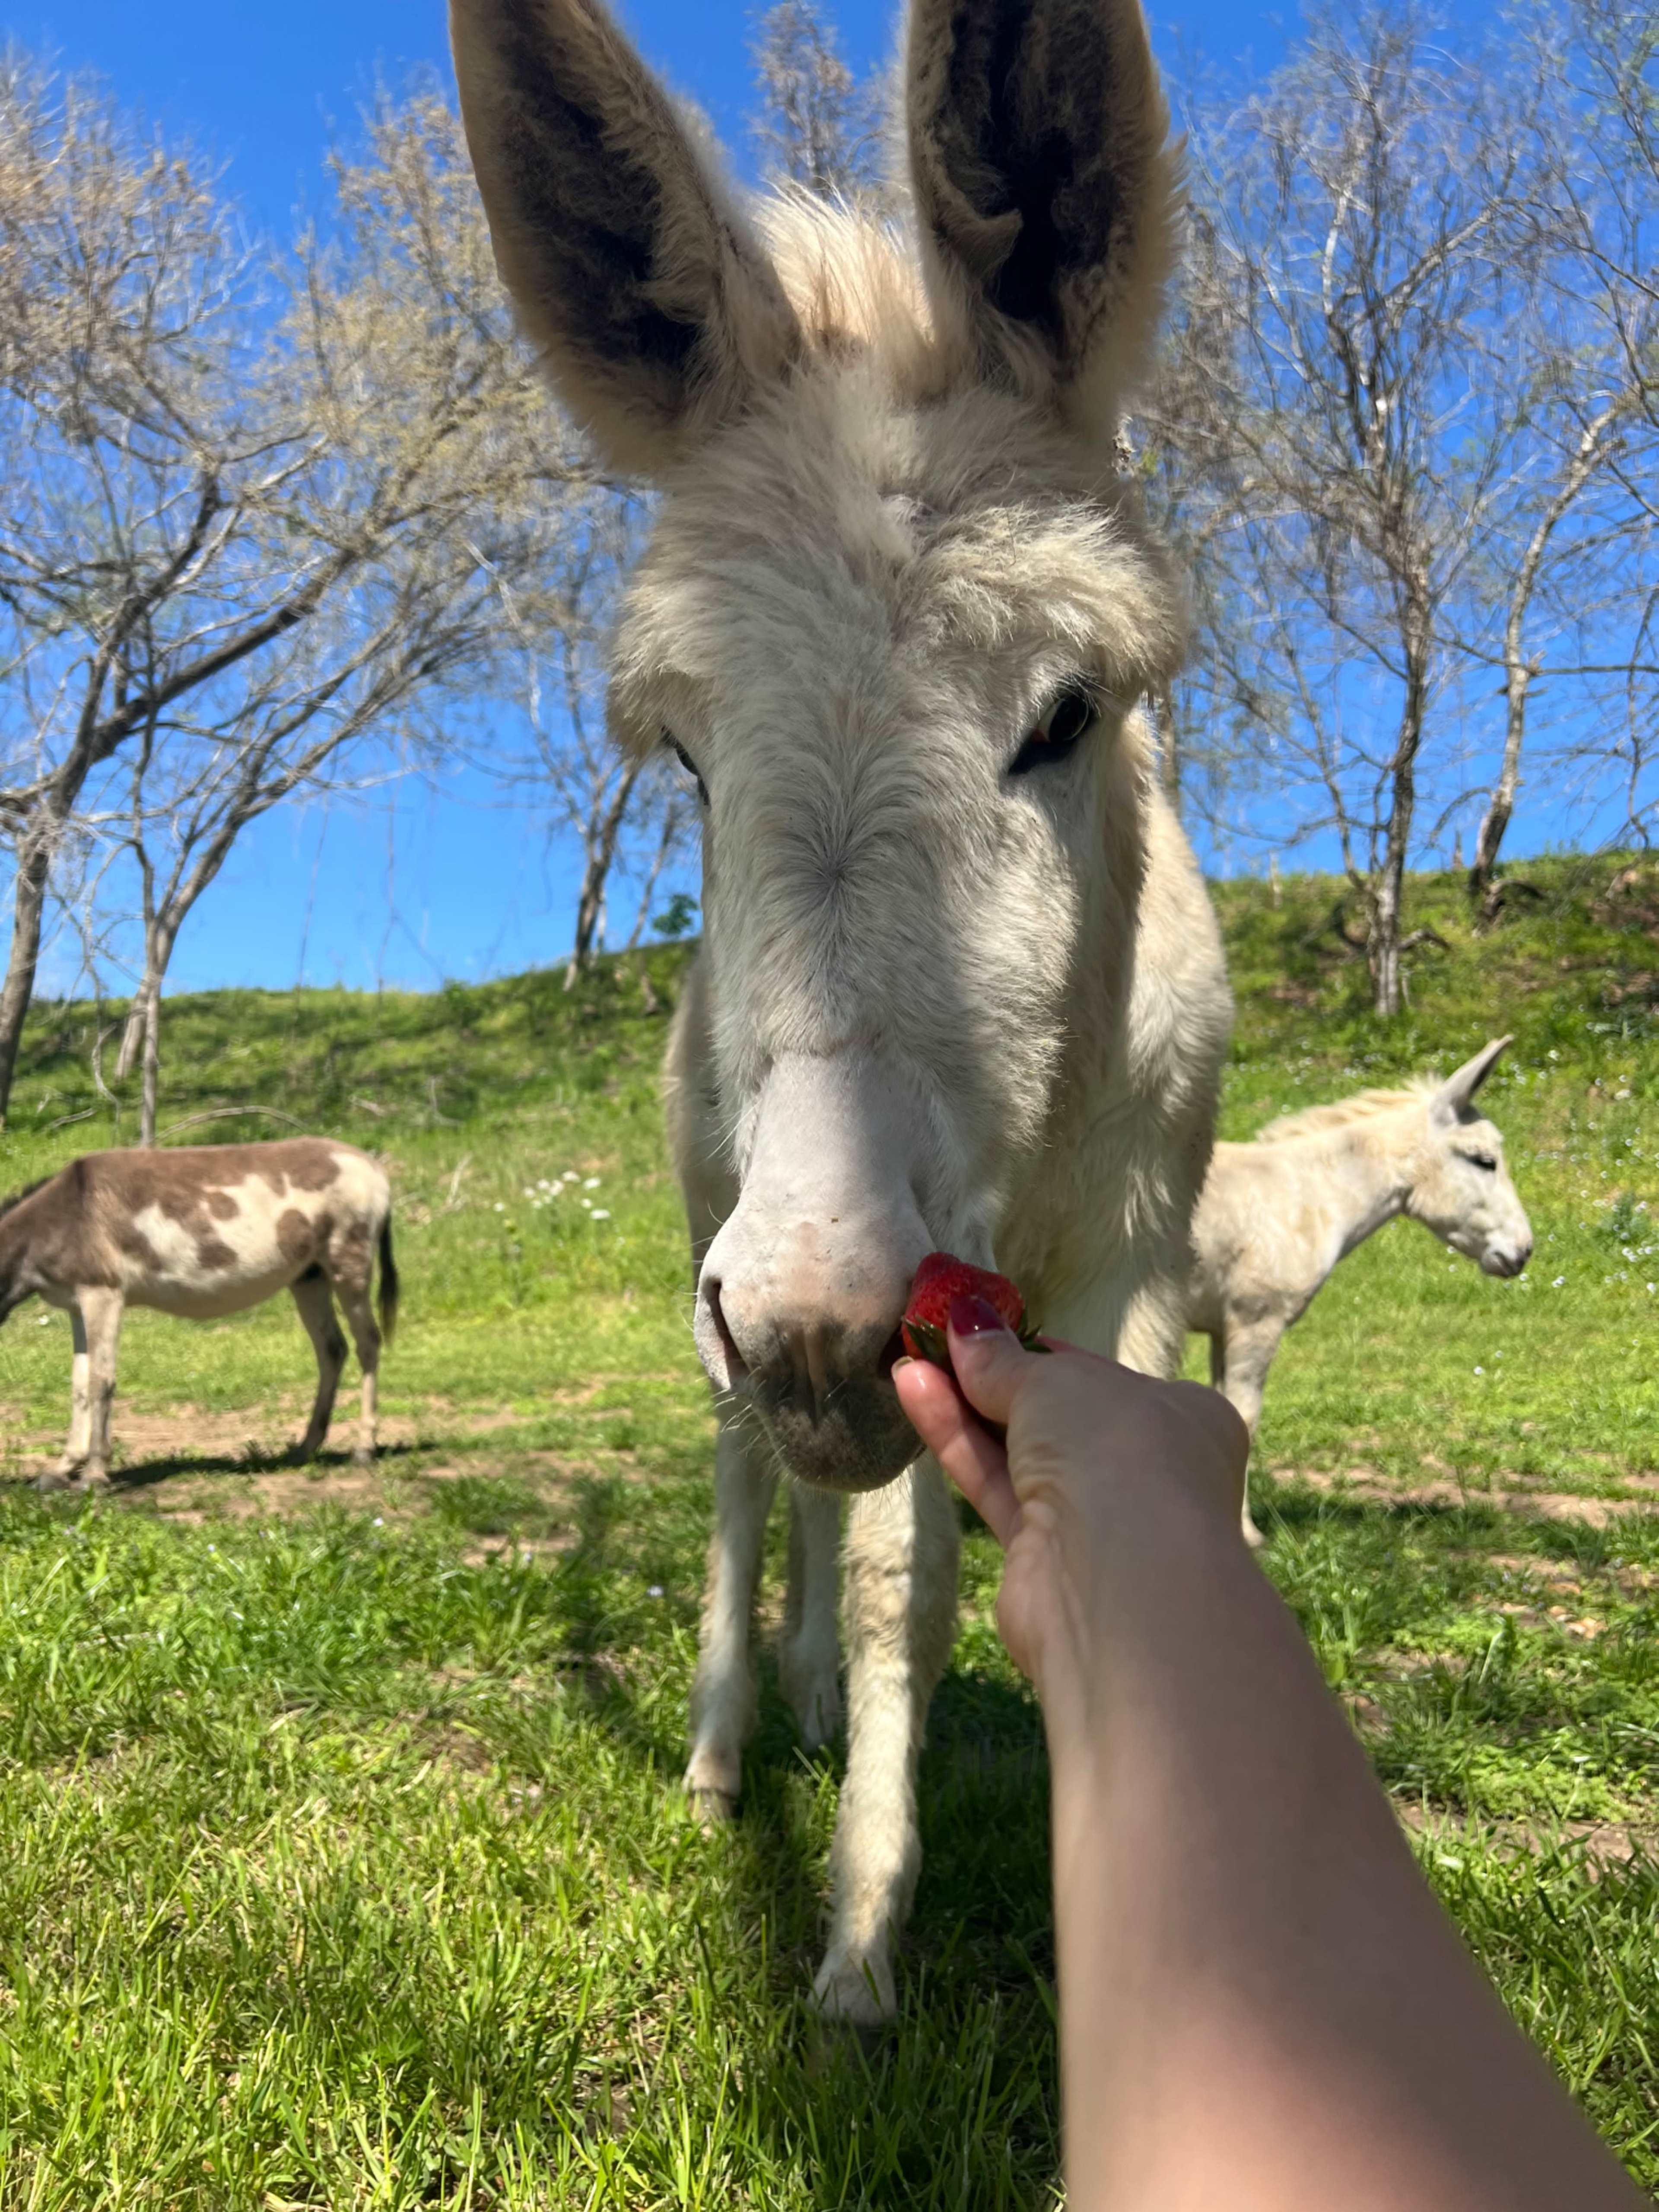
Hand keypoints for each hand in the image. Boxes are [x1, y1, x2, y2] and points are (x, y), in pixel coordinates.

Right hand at [895, 1298, 1247, 1696]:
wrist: (1121, 1583)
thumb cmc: (1116, 1452)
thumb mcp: (1055, 1382)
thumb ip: (1004, 1359)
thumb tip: (964, 1318)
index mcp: (1179, 1416)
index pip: (1097, 1375)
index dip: (1036, 1350)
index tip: (980, 1326)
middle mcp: (1145, 1468)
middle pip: (1055, 1416)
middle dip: (993, 1378)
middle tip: (932, 1339)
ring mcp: (1096, 1518)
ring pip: (1019, 1452)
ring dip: (963, 1405)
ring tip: (909, 1359)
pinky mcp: (1045, 1556)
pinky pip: (997, 1485)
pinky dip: (959, 1441)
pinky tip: (916, 1392)